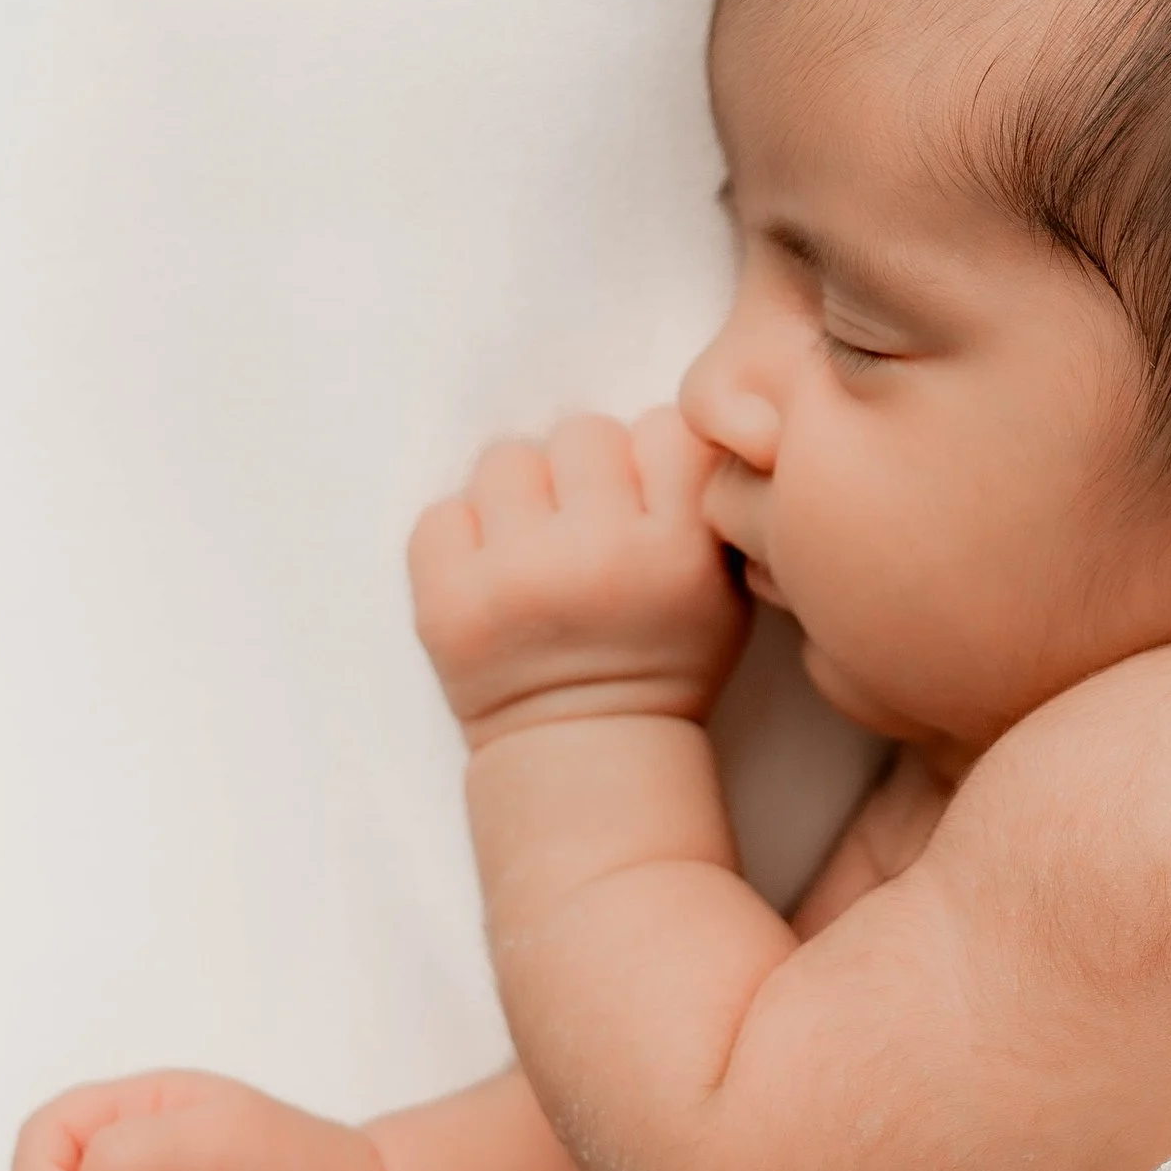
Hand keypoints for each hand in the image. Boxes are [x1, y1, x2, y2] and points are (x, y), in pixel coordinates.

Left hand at [407, 405, 749, 745]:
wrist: (585, 752)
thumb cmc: (664, 659)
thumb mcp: (728, 588)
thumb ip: (710, 502)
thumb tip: (679, 418)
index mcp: (676, 553)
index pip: (664, 428)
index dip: (651, 461)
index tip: (644, 503)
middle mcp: (596, 557)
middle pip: (583, 433)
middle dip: (583, 476)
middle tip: (584, 525)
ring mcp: (514, 578)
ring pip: (507, 460)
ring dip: (521, 497)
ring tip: (533, 547)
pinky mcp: (446, 602)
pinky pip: (442, 511)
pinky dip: (463, 538)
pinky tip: (490, 575)